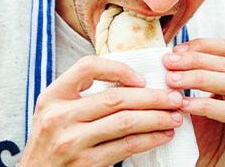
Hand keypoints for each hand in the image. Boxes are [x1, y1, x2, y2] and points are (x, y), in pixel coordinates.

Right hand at [20, 56, 183, 165]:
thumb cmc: (49, 140)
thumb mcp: (54, 110)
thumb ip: (79, 96)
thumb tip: (127, 84)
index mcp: (53, 96)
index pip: (87, 67)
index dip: (118, 69)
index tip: (141, 79)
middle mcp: (60, 115)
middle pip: (115, 98)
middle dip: (151, 97)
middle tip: (174, 97)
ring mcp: (71, 141)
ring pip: (124, 122)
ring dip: (156, 118)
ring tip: (175, 116)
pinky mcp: (85, 163)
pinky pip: (125, 147)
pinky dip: (148, 139)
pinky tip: (161, 135)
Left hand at [163, 38, 224, 165]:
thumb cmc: (210, 140)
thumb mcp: (197, 107)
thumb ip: (187, 88)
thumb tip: (163, 66)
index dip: (201, 45)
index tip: (175, 51)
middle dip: (194, 59)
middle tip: (168, 63)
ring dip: (199, 78)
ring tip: (172, 80)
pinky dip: (205, 105)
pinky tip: (183, 105)